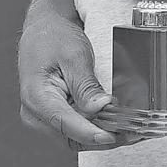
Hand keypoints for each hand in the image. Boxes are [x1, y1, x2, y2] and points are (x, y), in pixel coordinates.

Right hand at [18, 7, 137, 150]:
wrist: (43, 29)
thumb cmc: (54, 37)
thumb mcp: (75, 55)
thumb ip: (86, 85)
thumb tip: (101, 108)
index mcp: (37, 97)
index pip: (65, 124)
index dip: (92, 134)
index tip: (113, 136)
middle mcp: (35, 113)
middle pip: (71, 137)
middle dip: (102, 137)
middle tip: (131, 132)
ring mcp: (42, 117)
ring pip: (74, 137)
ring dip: (100, 135)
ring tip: (127, 129)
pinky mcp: (53, 116)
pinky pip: (74, 129)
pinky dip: (94, 128)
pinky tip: (113, 124)